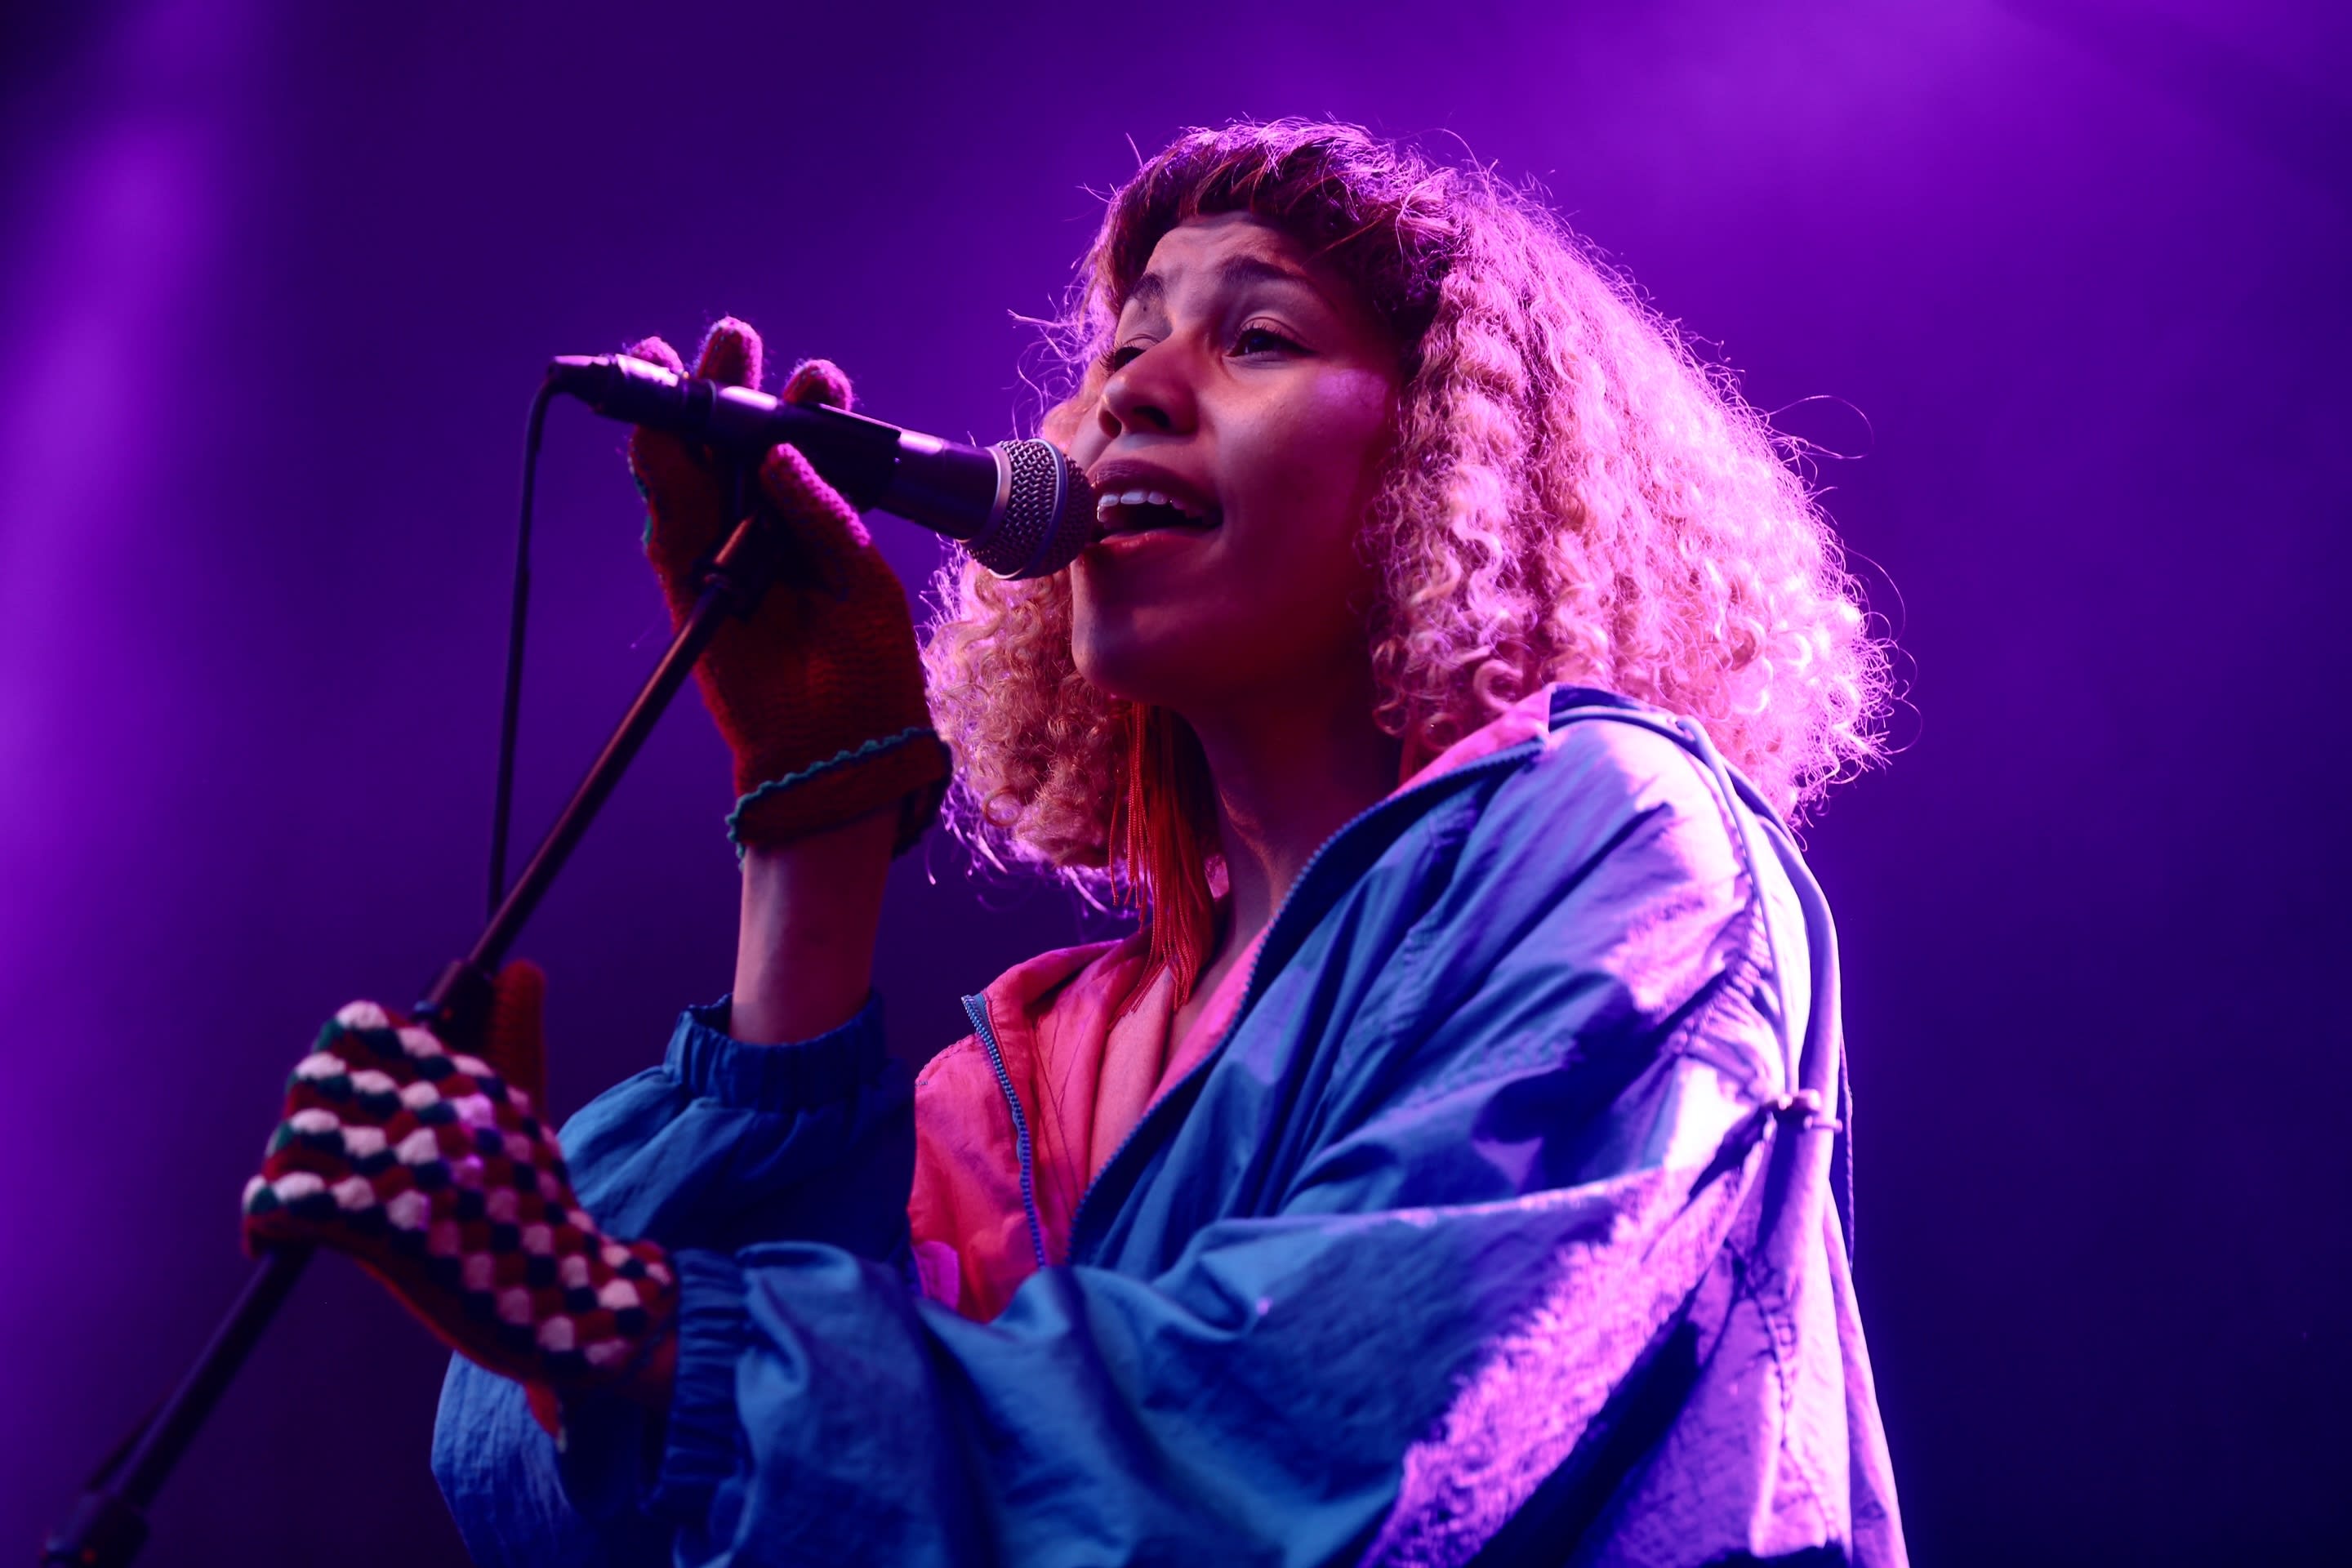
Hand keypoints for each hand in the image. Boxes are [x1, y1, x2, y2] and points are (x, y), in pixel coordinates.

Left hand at [242, 963, 672, 1428]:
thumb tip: (522, 967)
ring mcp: (409, 1167)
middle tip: (313, 1158)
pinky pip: (285, 1201)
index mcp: (463, 1079)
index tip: (343, 1096)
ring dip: (282, 1173)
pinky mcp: (385, 1228)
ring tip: (294, 1205)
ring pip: (293, 1138)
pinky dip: (265, 1219)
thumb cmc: (533, 1208)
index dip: (337, 1058)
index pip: (365, 1027)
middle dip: (303, 1117)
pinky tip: (273, 1239)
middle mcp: (436, 1111)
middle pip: (314, 1078)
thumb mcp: (519, 1116)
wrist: (564, 1298)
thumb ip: (511, 1037)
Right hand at [628, 319, 948, 851]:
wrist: (838, 746)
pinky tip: (655, 429)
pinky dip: (656, 472)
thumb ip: (823, 514)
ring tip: (669, 358)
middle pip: (741, 444)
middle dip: (733, 388)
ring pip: (694, 468)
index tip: (817, 376)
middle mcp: (770, 526)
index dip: (808, 408)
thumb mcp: (862, 578)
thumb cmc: (868, 669)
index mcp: (824, 520)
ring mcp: (724, 550)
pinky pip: (666, 517)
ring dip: (682, 413)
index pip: (809, 449)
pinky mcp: (687, 580)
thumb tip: (778, 453)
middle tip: (731, 338)